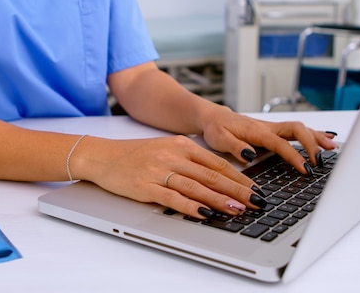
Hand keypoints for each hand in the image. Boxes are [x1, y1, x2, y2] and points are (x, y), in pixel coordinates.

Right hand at [75, 136, 266, 219]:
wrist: (102, 156)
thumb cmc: (134, 155)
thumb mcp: (166, 149)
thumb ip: (190, 159)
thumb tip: (218, 176)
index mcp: (181, 144)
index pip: (217, 163)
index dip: (239, 178)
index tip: (256, 189)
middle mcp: (173, 156)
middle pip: (212, 175)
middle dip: (237, 191)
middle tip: (257, 202)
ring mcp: (159, 171)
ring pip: (196, 186)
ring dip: (219, 200)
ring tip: (237, 210)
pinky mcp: (146, 187)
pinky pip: (173, 198)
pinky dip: (191, 206)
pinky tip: (205, 214)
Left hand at [200, 106, 337, 173]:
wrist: (214, 118)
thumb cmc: (216, 129)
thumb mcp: (219, 139)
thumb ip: (235, 147)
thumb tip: (249, 154)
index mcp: (256, 131)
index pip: (280, 143)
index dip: (294, 156)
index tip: (305, 168)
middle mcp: (268, 127)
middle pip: (297, 130)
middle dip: (312, 144)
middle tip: (320, 161)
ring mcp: (272, 128)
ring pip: (300, 129)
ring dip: (317, 137)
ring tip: (332, 149)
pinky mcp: (274, 131)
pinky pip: (297, 131)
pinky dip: (313, 134)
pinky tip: (327, 138)